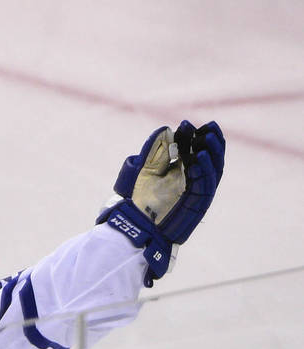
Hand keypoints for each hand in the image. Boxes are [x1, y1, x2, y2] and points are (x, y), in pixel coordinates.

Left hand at [97, 120, 224, 284]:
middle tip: (209, 127)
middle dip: (211, 141)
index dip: (193, 136)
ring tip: (207, 137)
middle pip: (209, 157)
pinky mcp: (198, 203)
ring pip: (213, 169)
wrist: (135, 224)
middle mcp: (191, 178)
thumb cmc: (137, 198)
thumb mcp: (144, 169)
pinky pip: (207, 185)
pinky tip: (199, 156)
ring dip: (212, 153)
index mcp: (180, 169)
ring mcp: (197, 191)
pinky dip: (205, 170)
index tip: (188, 124)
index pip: (192, 148)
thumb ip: (155, 151)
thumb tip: (166, 129)